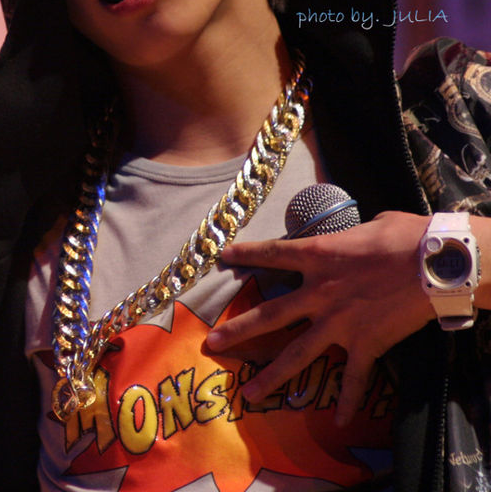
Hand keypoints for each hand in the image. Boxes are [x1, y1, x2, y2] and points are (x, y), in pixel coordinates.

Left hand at [206, 212, 434, 425]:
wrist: (433, 266)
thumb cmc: (404, 236)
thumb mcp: (370, 225)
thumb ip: (351, 236)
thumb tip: (357, 234)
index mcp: (318, 256)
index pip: (273, 253)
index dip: (246, 253)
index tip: (223, 256)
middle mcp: (319, 292)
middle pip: (270, 314)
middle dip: (239, 330)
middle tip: (212, 344)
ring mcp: (339, 322)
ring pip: (296, 353)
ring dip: (272, 375)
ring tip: (248, 393)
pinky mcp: (364, 344)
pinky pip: (354, 378)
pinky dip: (349, 401)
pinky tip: (339, 420)